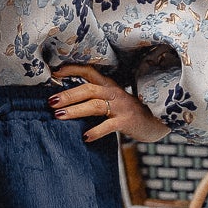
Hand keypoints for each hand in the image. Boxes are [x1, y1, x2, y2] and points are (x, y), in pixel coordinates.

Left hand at [49, 65, 166, 143]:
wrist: (157, 122)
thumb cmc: (129, 112)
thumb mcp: (113, 100)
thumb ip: (94, 98)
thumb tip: (65, 101)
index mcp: (109, 85)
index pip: (88, 71)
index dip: (71, 70)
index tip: (54, 73)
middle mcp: (114, 93)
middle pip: (88, 89)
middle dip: (68, 95)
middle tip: (50, 102)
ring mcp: (121, 107)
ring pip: (94, 105)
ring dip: (75, 110)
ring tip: (59, 116)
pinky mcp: (127, 121)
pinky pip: (109, 126)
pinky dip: (96, 131)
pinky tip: (85, 137)